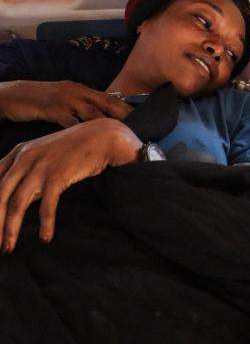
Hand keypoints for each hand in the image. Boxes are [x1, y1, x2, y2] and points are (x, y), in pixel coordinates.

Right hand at [0, 80, 132, 127]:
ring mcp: (65, 99)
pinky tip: (90, 142)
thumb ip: (81, 106)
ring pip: (92, 113)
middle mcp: (77, 91)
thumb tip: (99, 119)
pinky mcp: (51, 109)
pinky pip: (70, 122)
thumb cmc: (40, 101)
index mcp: (81, 89)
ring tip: (121, 136)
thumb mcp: (64, 99)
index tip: (141, 117)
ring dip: (107, 125)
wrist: (11, 95)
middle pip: (107, 103)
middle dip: (124, 115)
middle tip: (140, 127)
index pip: (109, 97)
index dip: (126, 107)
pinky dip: (81, 132)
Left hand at [0, 118, 142, 253]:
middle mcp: (24, 159)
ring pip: (16, 204)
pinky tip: (45, 238)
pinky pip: (46, 205)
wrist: (103, 136)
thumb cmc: (75, 148)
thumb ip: (28, 171)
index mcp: (18, 154)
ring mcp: (40, 167)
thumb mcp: (44, 154)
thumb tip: (18, 198)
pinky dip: (45, 224)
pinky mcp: (58, 175)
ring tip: (8, 248)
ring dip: (10, 229)